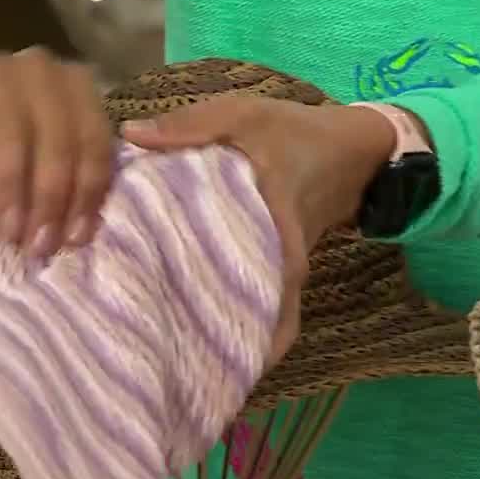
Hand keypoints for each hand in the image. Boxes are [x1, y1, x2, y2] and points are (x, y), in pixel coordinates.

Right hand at [0, 47, 114, 255]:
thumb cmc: (7, 132)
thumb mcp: (46, 145)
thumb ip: (69, 174)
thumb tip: (76, 235)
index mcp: (78, 87)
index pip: (93, 143)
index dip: (86, 195)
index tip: (73, 239)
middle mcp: (44, 70)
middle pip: (58, 141)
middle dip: (50, 199)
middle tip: (38, 244)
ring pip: (15, 133)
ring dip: (13, 188)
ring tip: (9, 231)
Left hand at [121, 98, 397, 367]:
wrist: (349, 151)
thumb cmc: (296, 134)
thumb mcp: (246, 115)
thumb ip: (190, 125)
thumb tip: (130, 135)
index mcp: (277, 232)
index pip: (261, 293)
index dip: (231, 329)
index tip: (185, 349)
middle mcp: (282, 268)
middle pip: (250, 322)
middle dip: (211, 347)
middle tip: (156, 363)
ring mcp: (280, 276)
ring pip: (250, 321)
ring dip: (216, 340)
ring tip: (162, 360)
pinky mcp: (272, 274)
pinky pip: (252, 309)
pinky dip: (228, 325)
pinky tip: (186, 338)